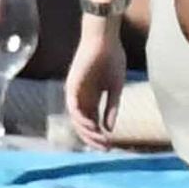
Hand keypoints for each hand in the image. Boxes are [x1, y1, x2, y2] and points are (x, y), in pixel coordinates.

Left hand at [65, 17, 126, 149]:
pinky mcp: (72, 85)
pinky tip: (92, 126)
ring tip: (100, 139)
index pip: (93, 122)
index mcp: (93, 98)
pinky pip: (73, 106)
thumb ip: (112, 108)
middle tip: (105, 148)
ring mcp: (76, 92)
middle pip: (84, 124)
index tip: (110, 146)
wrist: (105, 40)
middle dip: (94, 138)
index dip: (100, 135)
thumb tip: (109, 129)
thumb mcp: (116, 88)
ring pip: (77, 118)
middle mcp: (82, 97)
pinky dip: (81, 118)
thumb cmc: (112, 59)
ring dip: (87, 131)